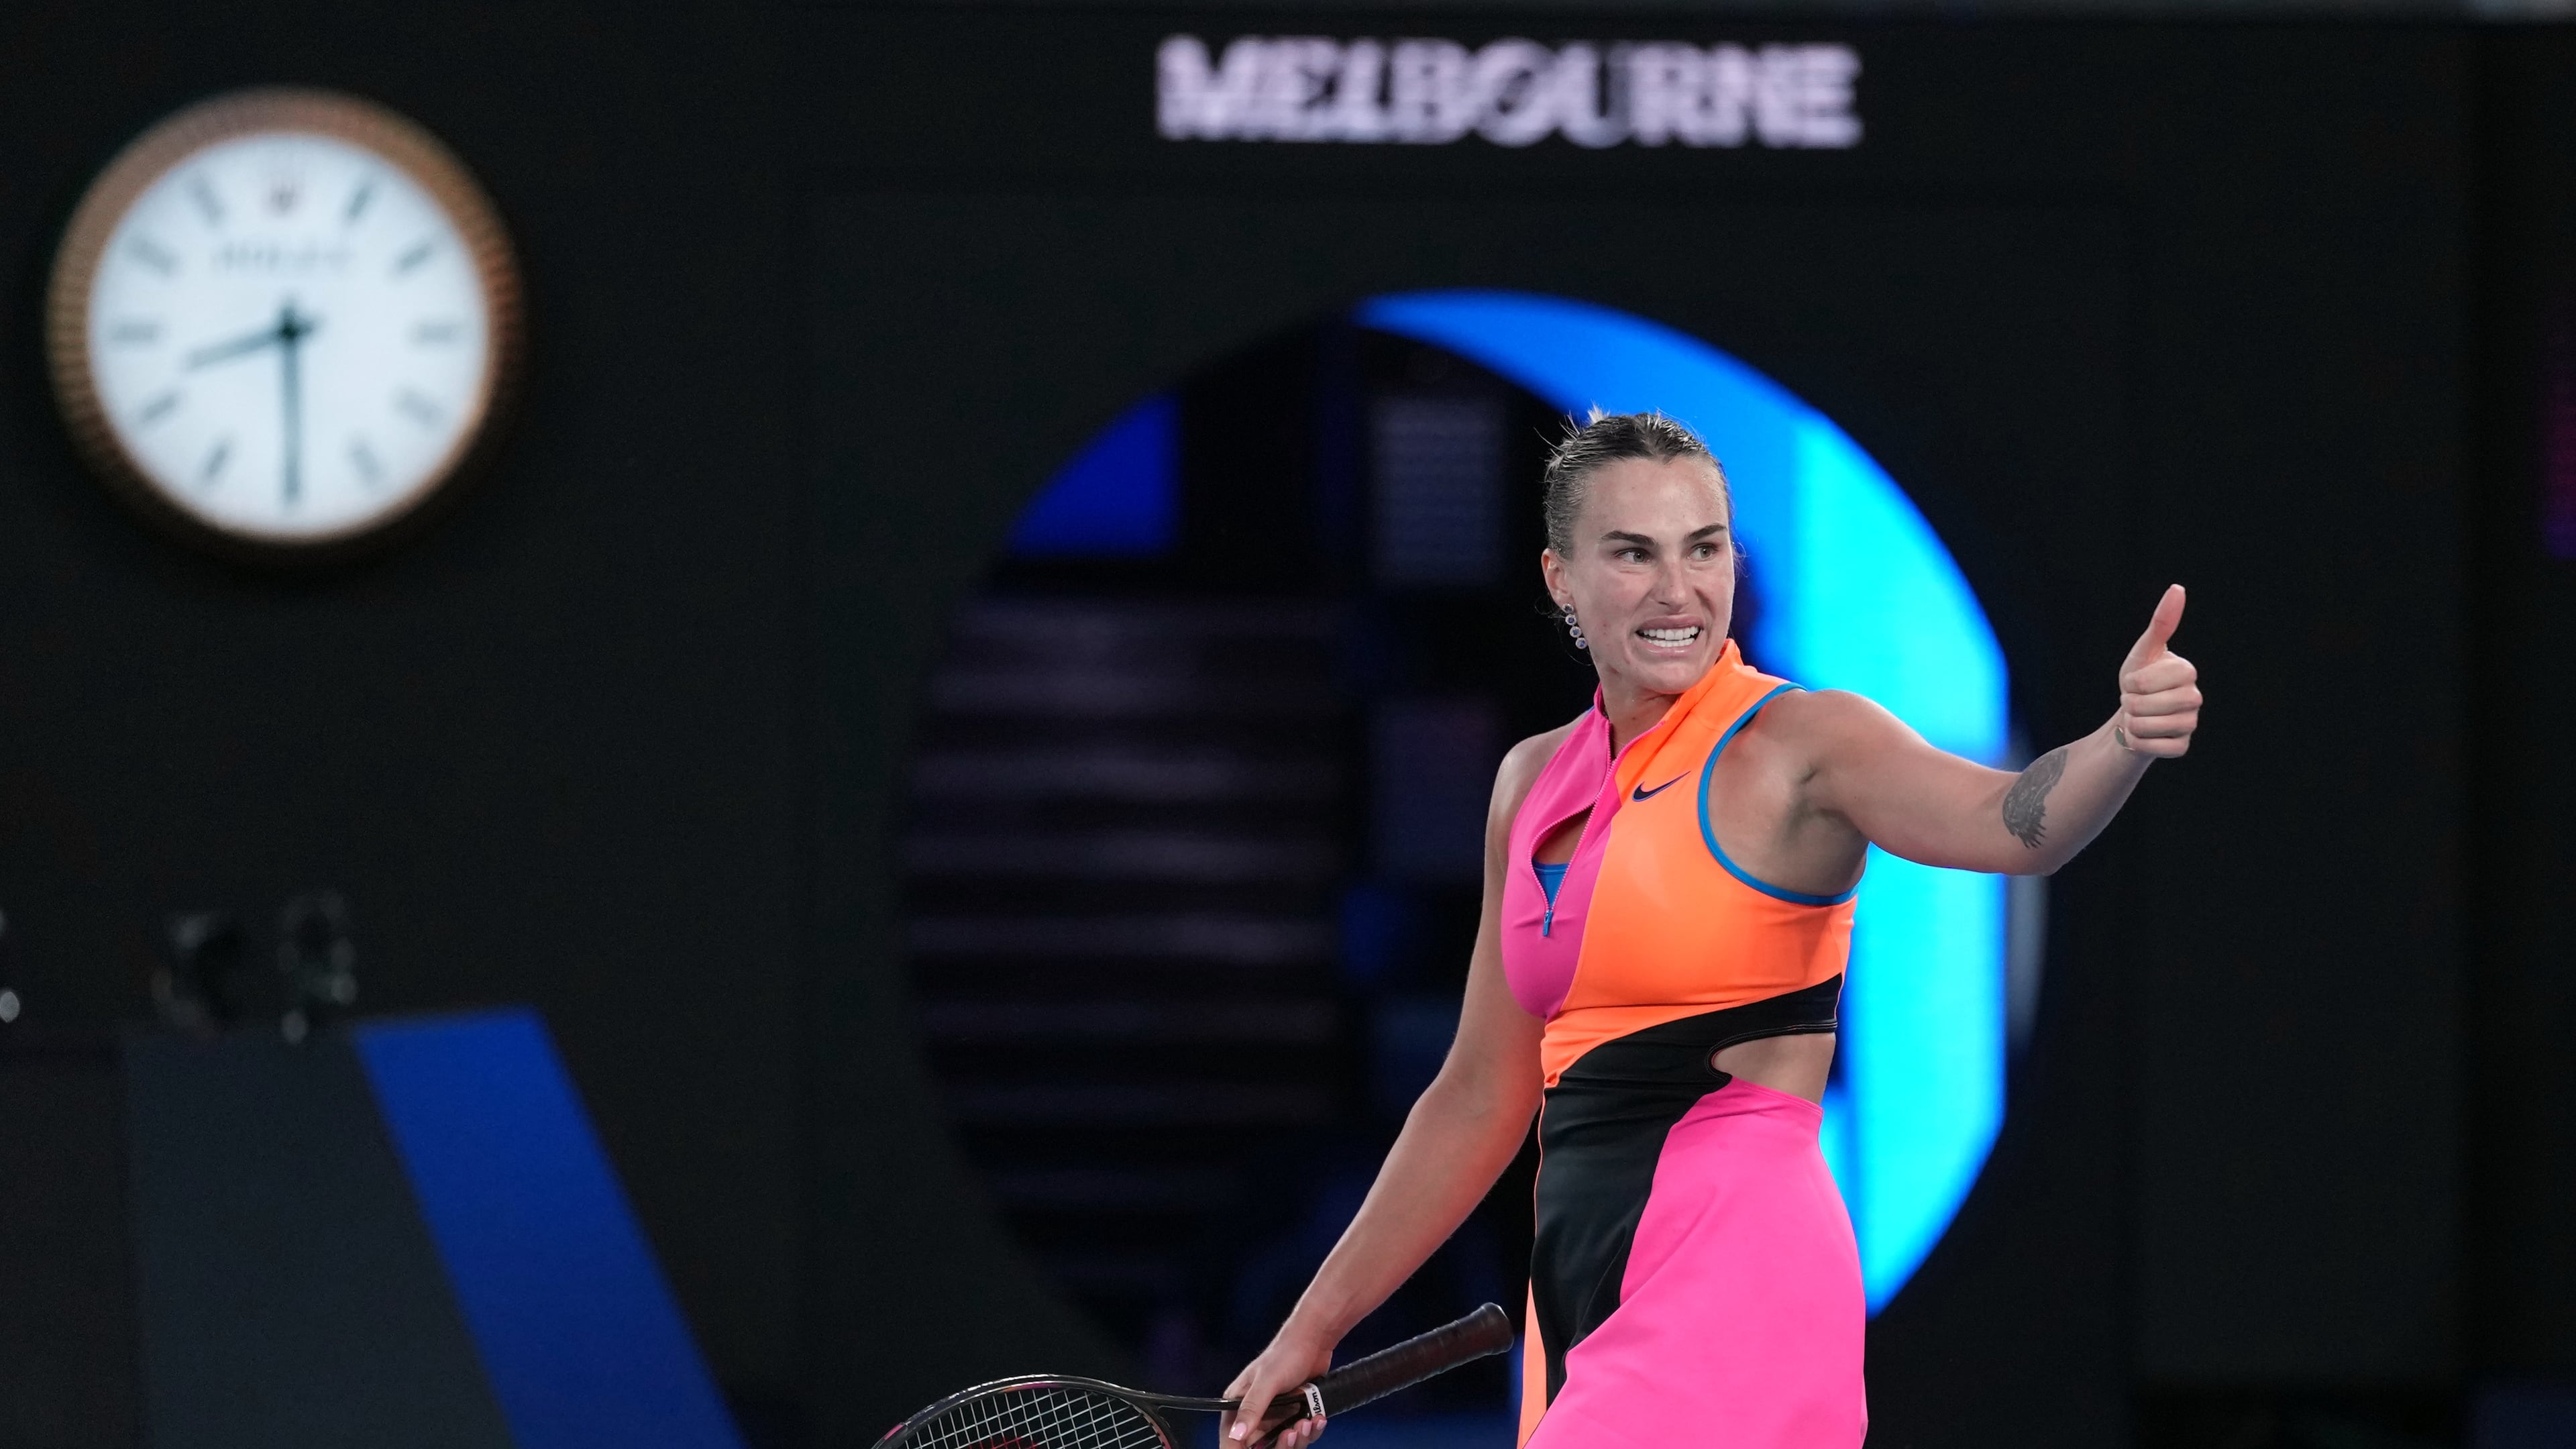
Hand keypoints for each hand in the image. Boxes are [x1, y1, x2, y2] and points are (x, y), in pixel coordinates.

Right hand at [1221, 1329, 1334, 1448]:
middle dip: (1280, 1446)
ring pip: (1283, 1444)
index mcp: (1237, 1404)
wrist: (1313, 1342)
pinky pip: (1300, 1435)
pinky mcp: (1292, 1416)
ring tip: (1307, 1422)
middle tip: (1292, 1433)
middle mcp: (1254, 1414)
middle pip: (1261, 1448)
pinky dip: (1311, 1431)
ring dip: (1298, 1439)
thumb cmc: (1285, 1354)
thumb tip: (1236, 1435)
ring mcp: (1275, 1416)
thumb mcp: (1267, 1381)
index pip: (1231, 1439)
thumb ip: (1251, 1408)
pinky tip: (1317, 1418)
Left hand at [2115, 584, 2199, 757]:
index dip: (2139, 680)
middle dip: (2132, 702)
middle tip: (2133, 700)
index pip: (2163, 676)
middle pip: (2155, 703)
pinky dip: (2139, 742)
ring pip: (2153, 726)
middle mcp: (2195, 698)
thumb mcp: (2144, 651)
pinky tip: (2141, 736)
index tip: (2135, 681)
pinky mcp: (2181, 747)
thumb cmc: (2137, 680)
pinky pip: (2155, 747)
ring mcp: (2191, 724)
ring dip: (2133, 722)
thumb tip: (2178, 588)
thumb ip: (2162, 622)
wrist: (2129, 716)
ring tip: (2137, 717)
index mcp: (2187, 672)